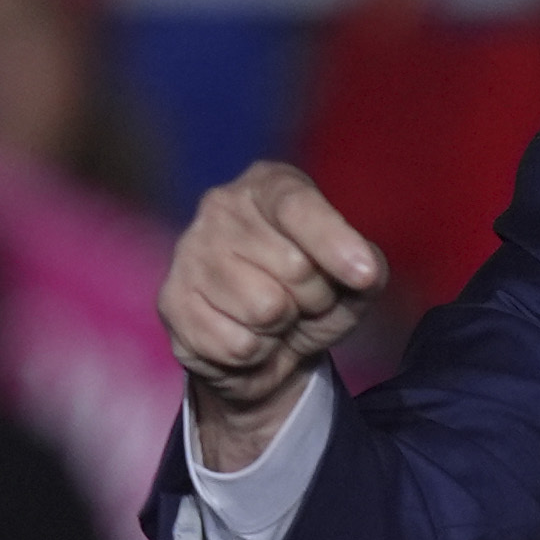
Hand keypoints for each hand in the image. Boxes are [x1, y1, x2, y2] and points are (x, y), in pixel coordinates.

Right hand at [160, 162, 386, 468]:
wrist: (265, 348)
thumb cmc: (314, 297)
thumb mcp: (355, 280)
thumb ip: (368, 268)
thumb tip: (365, 272)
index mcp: (270, 185)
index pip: (298, 205)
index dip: (334, 242)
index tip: (365, 274)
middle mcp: (221, 206)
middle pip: (293, 267)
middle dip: (315, 298)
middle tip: (305, 301)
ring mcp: (189, 252)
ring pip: (264, 309)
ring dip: (283, 328)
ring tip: (276, 319)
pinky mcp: (170, 301)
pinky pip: (236, 345)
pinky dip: (256, 354)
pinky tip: (247, 336)